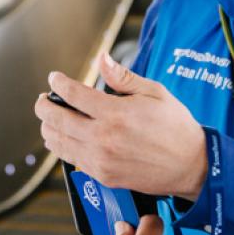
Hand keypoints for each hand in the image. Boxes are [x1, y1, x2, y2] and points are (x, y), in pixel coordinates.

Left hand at [34, 52, 207, 198]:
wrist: (190, 165)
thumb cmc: (176, 126)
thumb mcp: (154, 92)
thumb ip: (123, 77)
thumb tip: (102, 59)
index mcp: (116, 113)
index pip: (73, 95)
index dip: (58, 84)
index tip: (55, 79)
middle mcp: (104, 137)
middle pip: (57, 119)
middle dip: (44, 106)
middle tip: (43, 100)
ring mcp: (101, 159)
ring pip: (59, 142)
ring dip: (48, 128)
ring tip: (48, 119)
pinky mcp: (103, 175)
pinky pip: (71, 159)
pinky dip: (61, 147)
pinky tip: (62, 138)